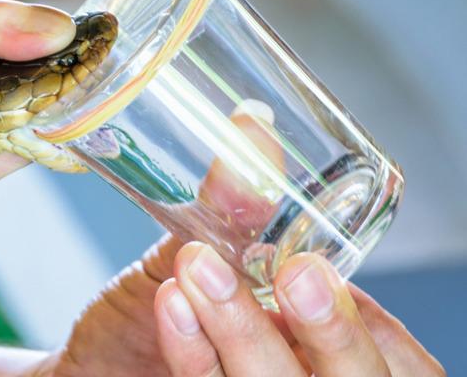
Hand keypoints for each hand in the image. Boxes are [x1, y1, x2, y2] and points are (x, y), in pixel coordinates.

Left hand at [43, 108, 443, 376]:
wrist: (89, 365)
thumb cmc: (144, 315)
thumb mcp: (186, 257)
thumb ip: (226, 213)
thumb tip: (249, 130)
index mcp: (317, 346)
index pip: (394, 355)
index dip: (374, 323)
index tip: (322, 264)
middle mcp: (299, 376)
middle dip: (333, 331)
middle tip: (299, 274)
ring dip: (244, 327)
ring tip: (201, 267)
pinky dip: (193, 350)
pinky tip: (172, 304)